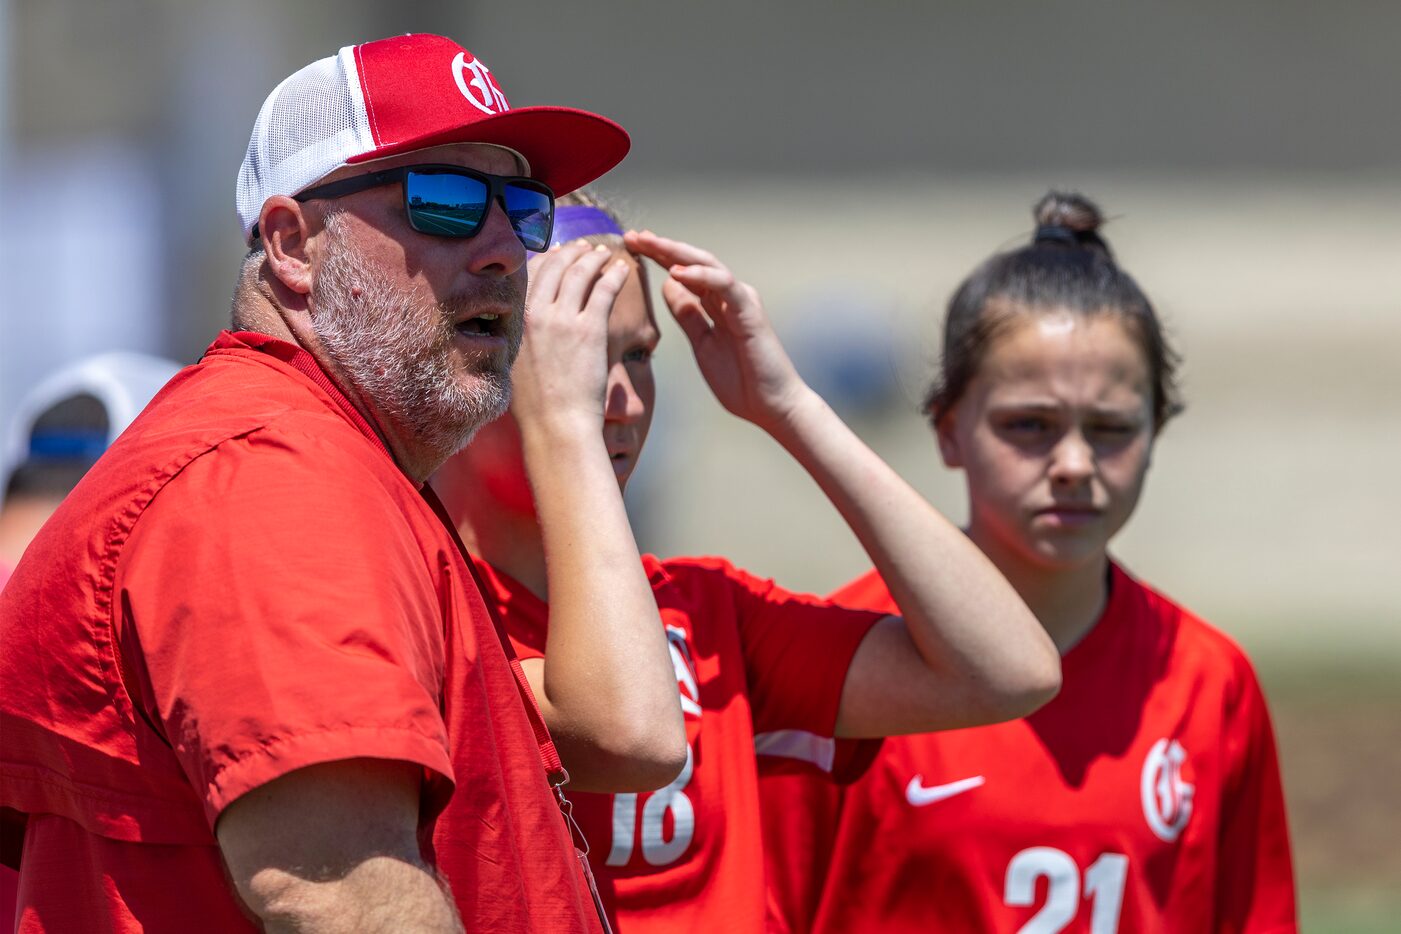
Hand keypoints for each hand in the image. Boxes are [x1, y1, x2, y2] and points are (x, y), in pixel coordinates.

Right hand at [511, 242, 632, 434]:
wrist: (556, 426)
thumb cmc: (538, 408)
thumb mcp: (515, 366)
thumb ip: (520, 341)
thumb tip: (523, 334)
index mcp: (515, 322)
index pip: (530, 275)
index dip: (546, 259)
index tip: (556, 252)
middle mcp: (536, 314)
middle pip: (554, 267)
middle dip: (570, 252)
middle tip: (583, 248)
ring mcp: (563, 320)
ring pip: (580, 273)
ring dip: (593, 258)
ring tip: (603, 254)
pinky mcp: (590, 329)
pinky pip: (604, 290)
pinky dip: (614, 275)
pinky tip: (622, 269)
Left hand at [625, 230, 810, 431]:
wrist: (772, 406)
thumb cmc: (741, 381)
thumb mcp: (702, 345)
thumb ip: (688, 315)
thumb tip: (667, 285)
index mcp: (716, 304)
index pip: (684, 272)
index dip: (658, 258)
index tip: (631, 246)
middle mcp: (729, 296)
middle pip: (692, 262)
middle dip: (662, 247)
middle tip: (634, 236)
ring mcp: (741, 300)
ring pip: (707, 265)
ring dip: (677, 253)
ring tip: (651, 243)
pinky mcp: (750, 311)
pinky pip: (724, 285)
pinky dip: (701, 276)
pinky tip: (677, 271)